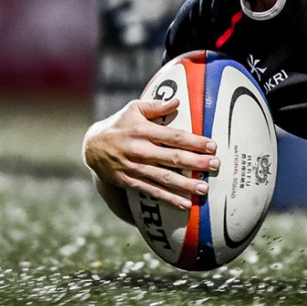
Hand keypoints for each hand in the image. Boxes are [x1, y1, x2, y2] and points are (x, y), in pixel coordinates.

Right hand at [82, 99, 218, 209]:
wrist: (91, 147)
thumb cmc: (119, 124)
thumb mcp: (133, 109)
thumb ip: (156, 106)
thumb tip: (177, 101)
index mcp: (143, 131)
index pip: (173, 137)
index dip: (193, 142)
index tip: (211, 146)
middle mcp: (140, 150)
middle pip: (172, 158)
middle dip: (196, 163)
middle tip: (215, 165)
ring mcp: (135, 168)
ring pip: (164, 178)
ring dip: (185, 184)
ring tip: (204, 188)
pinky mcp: (130, 181)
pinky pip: (152, 192)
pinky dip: (168, 199)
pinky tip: (185, 204)